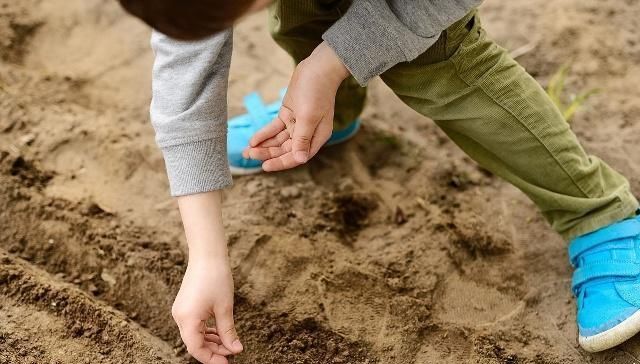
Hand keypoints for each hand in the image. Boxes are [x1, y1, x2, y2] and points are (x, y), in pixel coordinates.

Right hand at [174, 191, 242, 363]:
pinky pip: (194, 325)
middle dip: (214, 350)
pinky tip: (221, 332)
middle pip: (195, 343)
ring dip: (211, 341)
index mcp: (188, 320)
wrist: (207, 255)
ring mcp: (181, 311)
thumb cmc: (217, 278)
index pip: (196, 349)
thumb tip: (236, 350)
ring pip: (195, 335)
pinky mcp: (185, 306)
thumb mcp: (225, 308)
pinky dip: (207, 331)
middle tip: (233, 352)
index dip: (211, 359)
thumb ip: (228, 332)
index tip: (228, 362)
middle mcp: (180, 317)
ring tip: (229, 343)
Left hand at [243, 41, 349, 170]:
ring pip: (279, 140)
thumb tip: (301, 159)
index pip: (298, 156)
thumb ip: (303, 138)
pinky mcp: (289, 114)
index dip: (281, 162)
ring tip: (247, 151)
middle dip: (268, 153)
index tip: (265, 166)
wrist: (318, 68)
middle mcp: (307, 133)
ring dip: (264, 145)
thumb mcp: (309, 117)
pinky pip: (275, 128)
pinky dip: (265, 134)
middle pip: (286, 149)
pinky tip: (253, 140)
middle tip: (249, 156)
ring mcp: (297, 124)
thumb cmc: (318, 92)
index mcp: (317, 137)